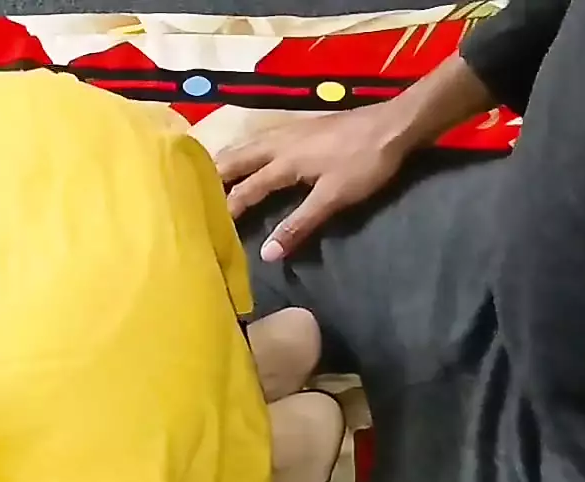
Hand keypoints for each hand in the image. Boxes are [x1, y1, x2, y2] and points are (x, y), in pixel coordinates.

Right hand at [214, 102, 412, 257]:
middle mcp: (278, 143)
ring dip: (226, 162)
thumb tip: (265, 254)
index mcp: (282, 162)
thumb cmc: (364, 163)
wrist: (395, 124)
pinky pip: (258, 141)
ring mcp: (289, 131)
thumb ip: (298, 225)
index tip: (205, 227)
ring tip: (208, 176)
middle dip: (212, 176)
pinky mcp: (300, 128)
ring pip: (245, 146)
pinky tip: (247, 158)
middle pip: (235, 159)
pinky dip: (243, 152)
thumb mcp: (333, 198)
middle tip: (189, 194)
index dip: (226, 209)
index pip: (245, 189)